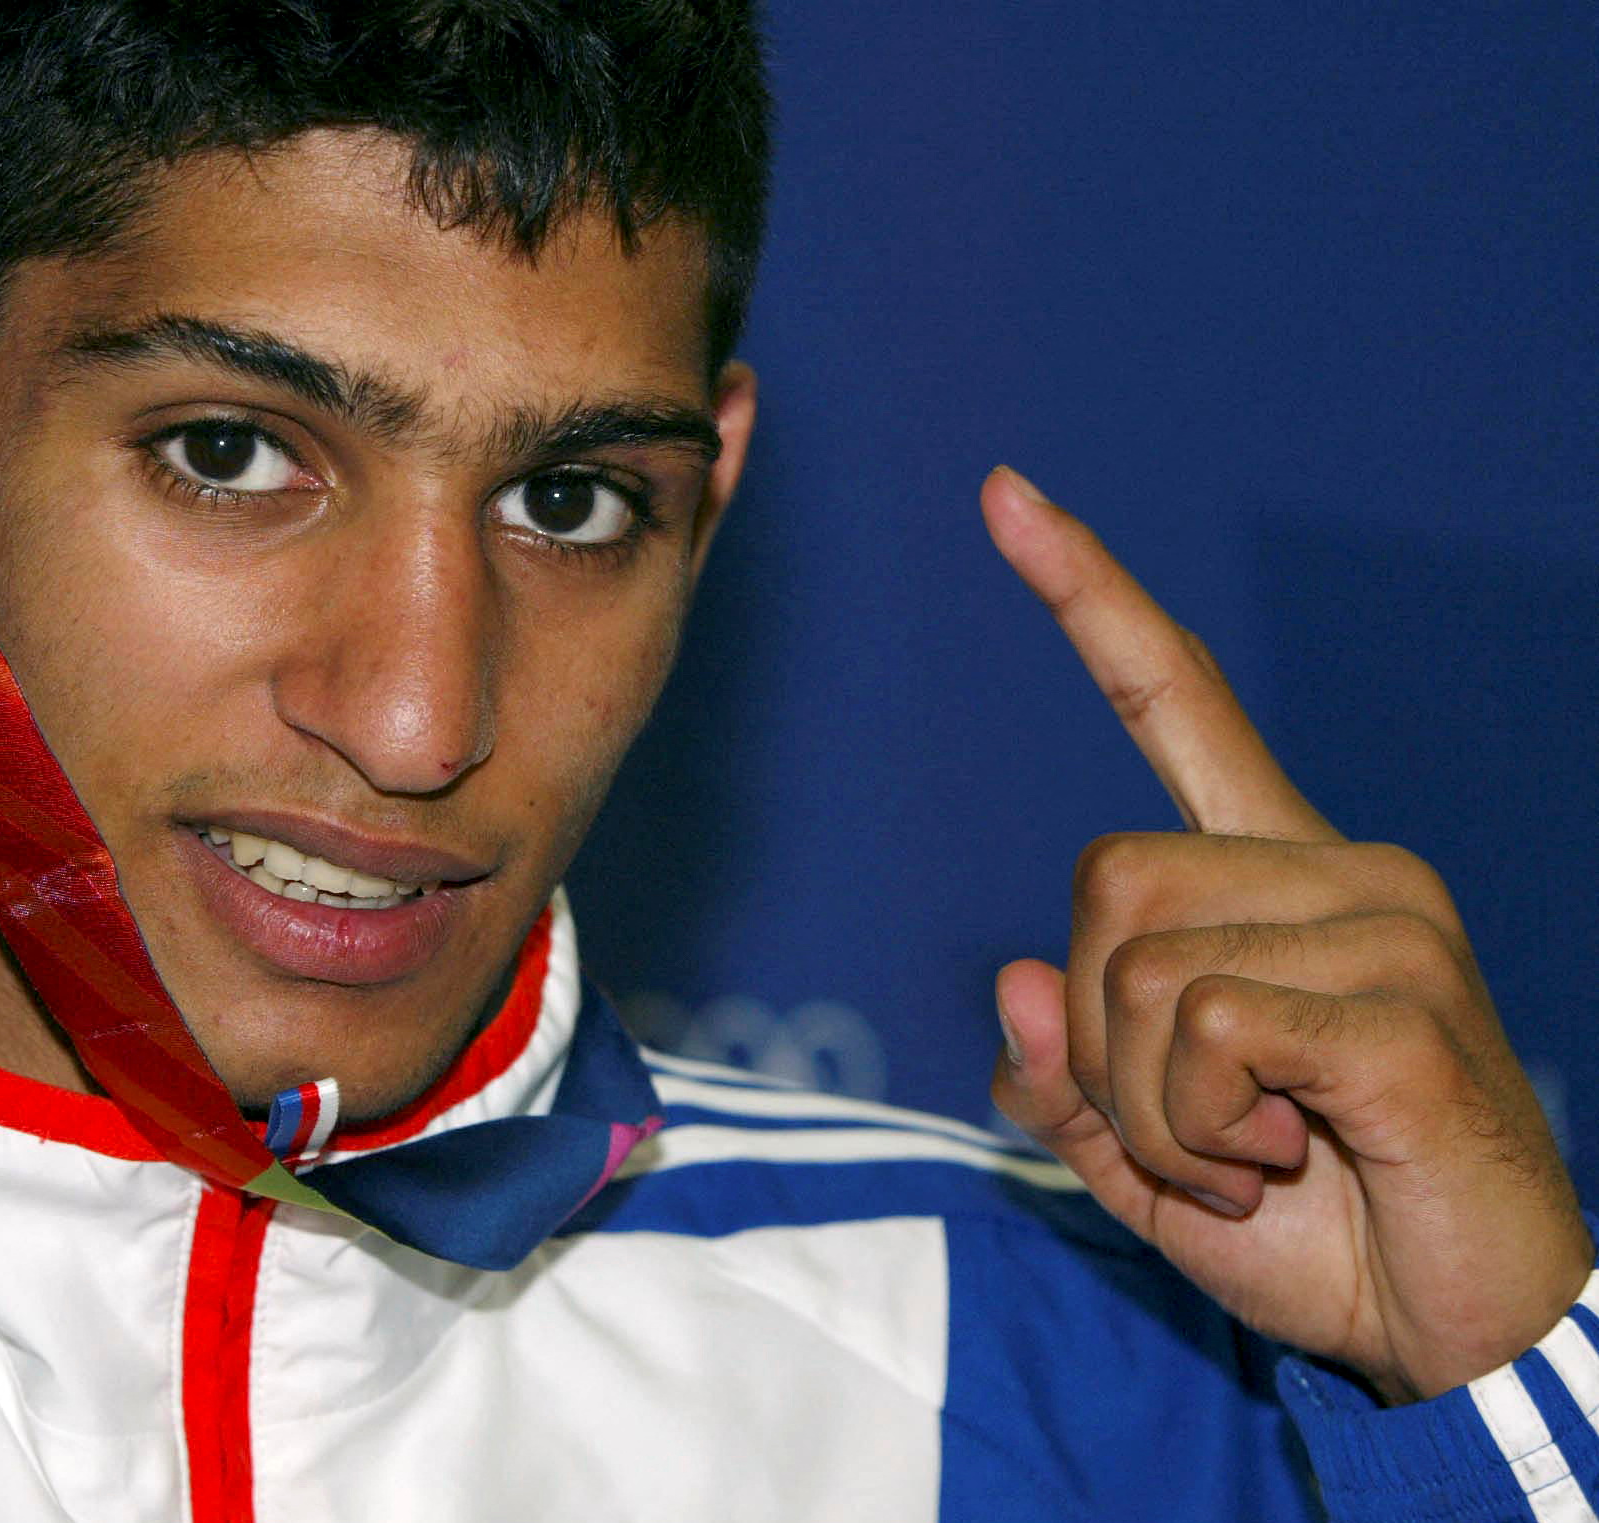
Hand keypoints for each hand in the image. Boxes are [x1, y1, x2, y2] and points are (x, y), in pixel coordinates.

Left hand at [982, 465, 1588, 1403]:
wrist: (1462, 1339)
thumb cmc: (1320, 1234)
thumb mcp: (1152, 1162)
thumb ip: (1072, 1079)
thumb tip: (1013, 981)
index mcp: (1281, 879)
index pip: (1178, 702)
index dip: (1090, 601)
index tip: (1004, 496)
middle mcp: (1343, 867)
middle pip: (1101, 880)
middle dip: (1102, 1040)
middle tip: (1200, 1131)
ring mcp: (1387, 924)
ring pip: (1136, 965)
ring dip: (1150, 1103)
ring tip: (1255, 1154)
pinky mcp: (1403, 1003)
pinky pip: (1202, 1025)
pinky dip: (1195, 1127)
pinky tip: (1283, 1163)